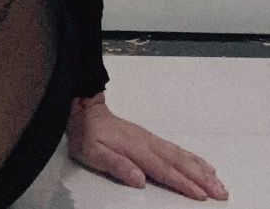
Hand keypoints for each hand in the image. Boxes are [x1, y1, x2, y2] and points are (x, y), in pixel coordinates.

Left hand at [66, 94, 228, 200]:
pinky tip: (201, 164)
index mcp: (136, 149)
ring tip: (218, 181)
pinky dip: (192, 158)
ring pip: (181, 155)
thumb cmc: (88, 133)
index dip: (183, 183)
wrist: (84, 110)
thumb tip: (139, 179)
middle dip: (201, 178)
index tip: (201, 195)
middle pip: (179, 163)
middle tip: (221, 192)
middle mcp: (147, 143)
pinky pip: (176, 149)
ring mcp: (150, 140)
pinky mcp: (149, 139)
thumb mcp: (94, 152)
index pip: (164, 170)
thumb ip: (117, 165)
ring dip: (201, 169)